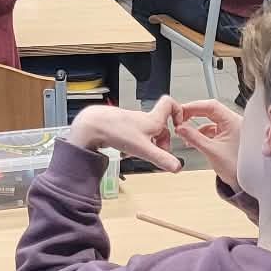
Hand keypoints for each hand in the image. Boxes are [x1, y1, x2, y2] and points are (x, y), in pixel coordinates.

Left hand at [67, 99, 181, 171]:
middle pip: (160, 126)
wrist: (92, 126)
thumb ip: (162, 158)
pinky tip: (126, 153)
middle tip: (158, 152)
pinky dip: (133, 146)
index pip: (170, 104)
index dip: (178, 112)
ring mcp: (131, 122)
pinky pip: (133, 137)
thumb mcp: (144, 149)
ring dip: (146, 145)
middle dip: (161, 141)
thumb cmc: (117, 132)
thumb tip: (177, 166)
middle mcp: (143, 118)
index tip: (178, 126)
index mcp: (152, 119)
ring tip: (138, 154)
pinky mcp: (121, 127)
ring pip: (146, 133)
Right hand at [172, 99, 242, 185]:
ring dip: (197, 124)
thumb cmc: (236, 168)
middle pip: (210, 110)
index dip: (193, 106)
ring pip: (210, 119)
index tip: (181, 110)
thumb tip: (180, 128)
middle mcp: (234, 122)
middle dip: (193, 114)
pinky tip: (194, 138)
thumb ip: (194, 137)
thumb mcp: (211, 151)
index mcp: (233, 121)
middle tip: (180, 118)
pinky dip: (202, 132)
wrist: (246, 182)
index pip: (211, 106)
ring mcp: (231, 128)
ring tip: (185, 131)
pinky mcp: (228, 135)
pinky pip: (213, 128)